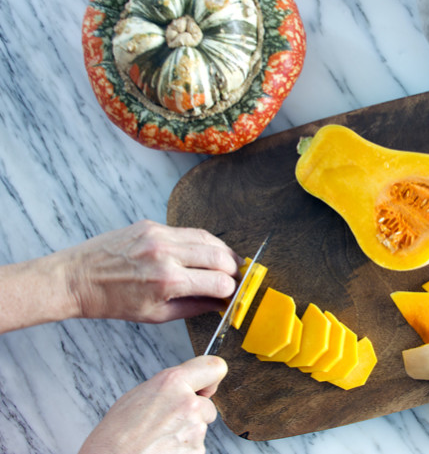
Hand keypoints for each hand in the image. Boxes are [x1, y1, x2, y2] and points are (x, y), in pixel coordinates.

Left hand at [63, 220, 243, 322]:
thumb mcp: (155, 315)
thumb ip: (193, 307)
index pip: (218, 282)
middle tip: (238, 277)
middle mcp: (166, 254)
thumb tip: (219, 303)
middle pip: (220, 257)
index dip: (232, 291)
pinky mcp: (152, 224)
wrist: (77, 278)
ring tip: (228, 262)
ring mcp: (159, 235)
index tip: (234, 294)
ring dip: (223, 251)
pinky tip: (205, 251)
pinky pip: (189, 231)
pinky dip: (203, 241)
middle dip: (235, 269)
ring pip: (208, 238)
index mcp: (167, 281)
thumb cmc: (112, 301)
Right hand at [79, 355, 227, 453]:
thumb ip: (171, 386)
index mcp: (173, 383)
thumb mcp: (139, 395)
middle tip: (166, 422)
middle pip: (208, 404)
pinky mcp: (196, 452)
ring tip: (158, 439)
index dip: (211, 377)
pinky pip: (195, 447)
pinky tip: (162, 449)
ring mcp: (194, 431)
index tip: (206, 384)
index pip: (215, 367)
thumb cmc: (115, 436)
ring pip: (200, 427)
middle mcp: (188, 404)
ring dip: (186, 432)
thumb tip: (188, 385)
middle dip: (194, 412)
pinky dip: (182, 449)